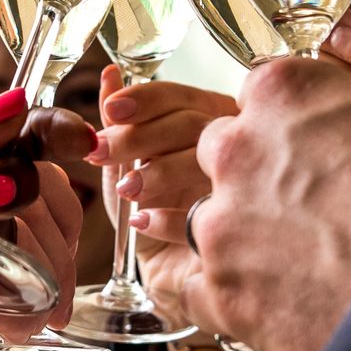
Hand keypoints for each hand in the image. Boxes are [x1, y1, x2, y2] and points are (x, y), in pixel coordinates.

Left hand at [95, 68, 236, 325]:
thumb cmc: (157, 213)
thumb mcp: (129, 166)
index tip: (111, 109)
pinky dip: (168, 216)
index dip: (145, 99)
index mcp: (211, 119)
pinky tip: (144, 222)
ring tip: (127, 192)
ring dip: (157, 173)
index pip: (182, 97)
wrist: (174, 274)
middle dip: (139, 136)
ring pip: (206, 160)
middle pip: (192, 123)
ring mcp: (248, 182)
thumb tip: (110, 77)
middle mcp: (237, 144)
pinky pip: (207, 211)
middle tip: (102, 152)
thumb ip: (120, 123)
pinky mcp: (246, 227)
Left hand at [164, 58, 350, 350]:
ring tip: (312, 274)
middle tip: (319, 219)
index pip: (263, 102)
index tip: (322, 161)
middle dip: (262, 184)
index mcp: (288, 91)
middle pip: (225, 159)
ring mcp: (224, 224)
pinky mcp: (225, 295)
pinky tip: (268, 308)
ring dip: (250, 244)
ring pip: (211, 225)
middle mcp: (240, 149)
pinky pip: (196, 290)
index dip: (295, 134)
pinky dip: (228, 298)